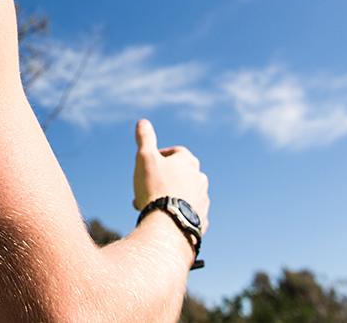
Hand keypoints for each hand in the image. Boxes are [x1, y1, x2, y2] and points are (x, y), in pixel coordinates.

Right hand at [132, 119, 209, 234]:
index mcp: (189, 162)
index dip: (159, 157)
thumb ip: (145, 138)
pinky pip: (188, 213)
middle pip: (178, 175)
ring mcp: (203, 200)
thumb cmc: (155, 188)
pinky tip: (163, 219)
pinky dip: (176, 213)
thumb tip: (143, 122)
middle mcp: (200, 178)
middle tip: (144, 188)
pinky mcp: (202, 220)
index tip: (147, 165)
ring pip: (183, 194)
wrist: (168, 225)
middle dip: (161, 180)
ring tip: (151, 206)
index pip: (175, 152)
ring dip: (168, 197)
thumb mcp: (145, 157)